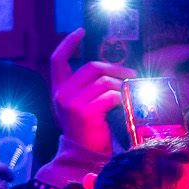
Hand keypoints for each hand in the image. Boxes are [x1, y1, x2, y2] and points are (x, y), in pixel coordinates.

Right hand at [47, 29, 129, 156]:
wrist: (85, 156)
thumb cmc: (88, 131)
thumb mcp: (82, 106)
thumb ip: (88, 88)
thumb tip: (113, 70)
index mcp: (58, 90)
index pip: (57, 59)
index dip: (68, 43)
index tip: (80, 31)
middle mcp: (62, 95)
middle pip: (91, 67)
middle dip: (115, 67)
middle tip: (131, 73)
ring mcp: (72, 103)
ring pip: (104, 81)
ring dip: (122, 86)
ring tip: (130, 93)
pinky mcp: (85, 112)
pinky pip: (110, 95)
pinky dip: (122, 98)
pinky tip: (127, 104)